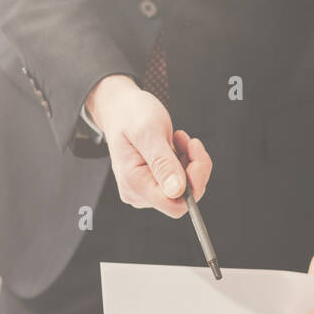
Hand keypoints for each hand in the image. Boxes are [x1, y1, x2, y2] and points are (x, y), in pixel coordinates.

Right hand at [87, 74, 211, 217]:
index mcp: (135, 183)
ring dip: (190, 162)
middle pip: (183, 197)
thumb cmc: (129, 115)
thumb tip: (176, 190)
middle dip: (194, 168)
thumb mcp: (148, 132)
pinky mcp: (153, 183)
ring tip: (179, 139)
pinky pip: (181, 181)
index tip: (194, 152)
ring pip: (185, 188)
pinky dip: (185, 162)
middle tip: (188, 141)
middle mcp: (139, 193)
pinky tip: (176, 145)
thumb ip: (162, 162)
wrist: (119, 108)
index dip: (194, 184)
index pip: (175, 205)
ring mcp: (146, 189)